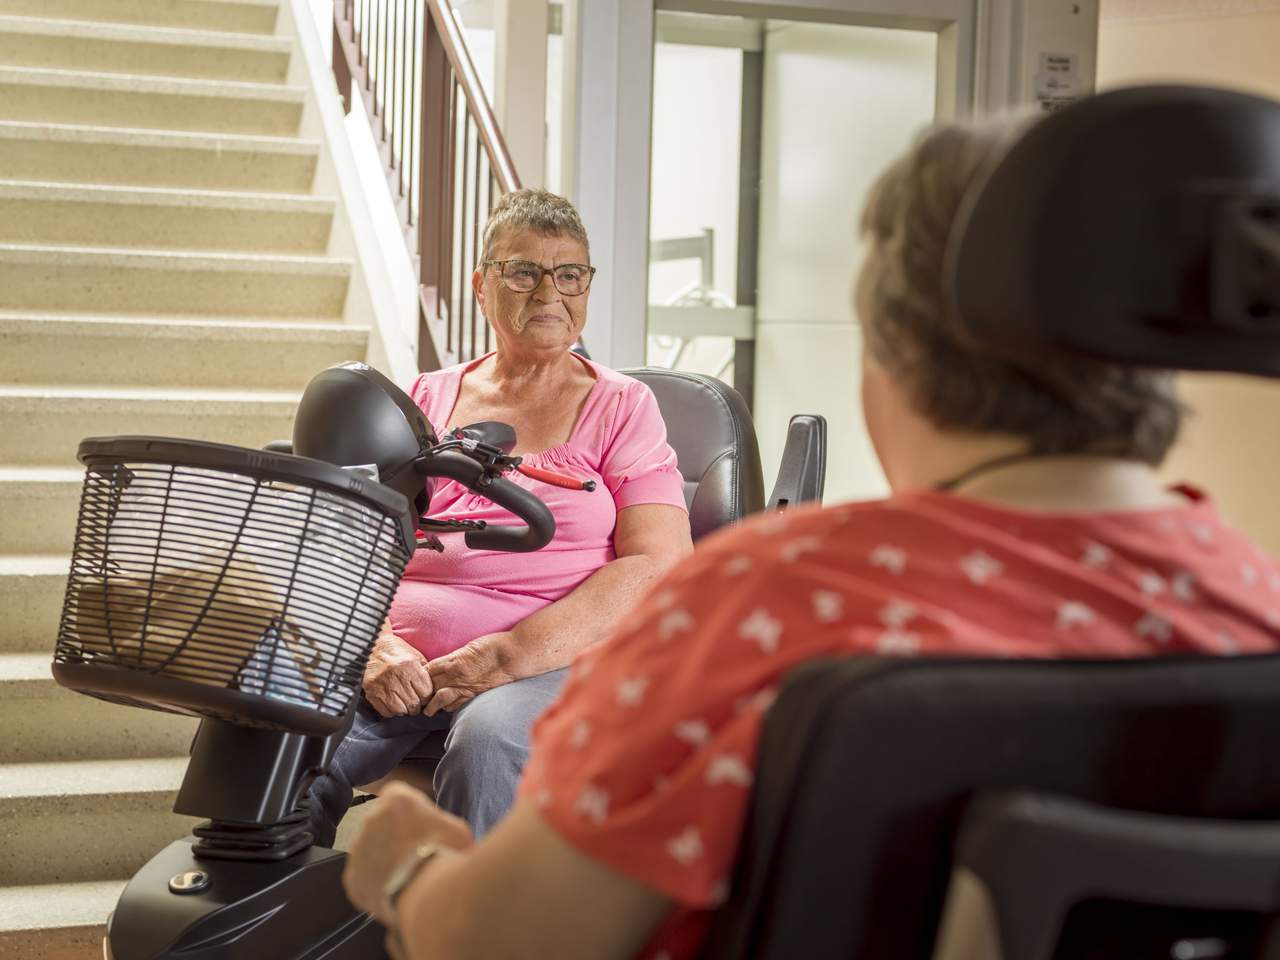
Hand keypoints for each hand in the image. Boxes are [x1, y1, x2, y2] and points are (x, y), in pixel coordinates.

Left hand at [342, 782, 472, 925]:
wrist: (426, 892)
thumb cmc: (444, 856)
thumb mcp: (458, 830)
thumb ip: (444, 825)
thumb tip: (446, 836)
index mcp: (397, 799)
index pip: (400, 796)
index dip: (414, 813)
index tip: (424, 827)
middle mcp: (371, 819)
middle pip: (384, 824)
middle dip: (397, 837)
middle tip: (418, 854)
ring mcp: (358, 850)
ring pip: (372, 851)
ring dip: (387, 860)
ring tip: (409, 876)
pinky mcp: (353, 879)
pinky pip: (364, 877)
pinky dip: (378, 882)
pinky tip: (398, 890)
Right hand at [363, 631, 433, 717]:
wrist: (371, 647)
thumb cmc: (396, 652)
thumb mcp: (415, 656)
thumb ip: (425, 672)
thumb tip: (433, 690)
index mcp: (409, 665)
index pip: (425, 693)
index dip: (426, 698)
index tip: (424, 698)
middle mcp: (396, 675)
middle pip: (413, 704)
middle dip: (416, 707)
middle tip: (415, 703)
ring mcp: (382, 684)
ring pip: (400, 710)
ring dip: (404, 710)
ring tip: (404, 704)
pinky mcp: (371, 692)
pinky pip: (385, 711)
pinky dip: (391, 712)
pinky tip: (393, 704)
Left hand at [424, 634, 513, 715]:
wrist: (513, 654)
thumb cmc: (494, 645)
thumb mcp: (470, 646)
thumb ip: (457, 656)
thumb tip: (447, 663)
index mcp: (454, 659)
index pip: (429, 669)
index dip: (421, 675)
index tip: (416, 679)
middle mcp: (456, 674)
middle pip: (431, 685)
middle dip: (423, 692)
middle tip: (416, 697)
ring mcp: (465, 685)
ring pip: (441, 698)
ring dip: (432, 704)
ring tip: (427, 711)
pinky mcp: (475, 692)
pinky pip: (457, 703)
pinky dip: (449, 707)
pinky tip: (446, 709)